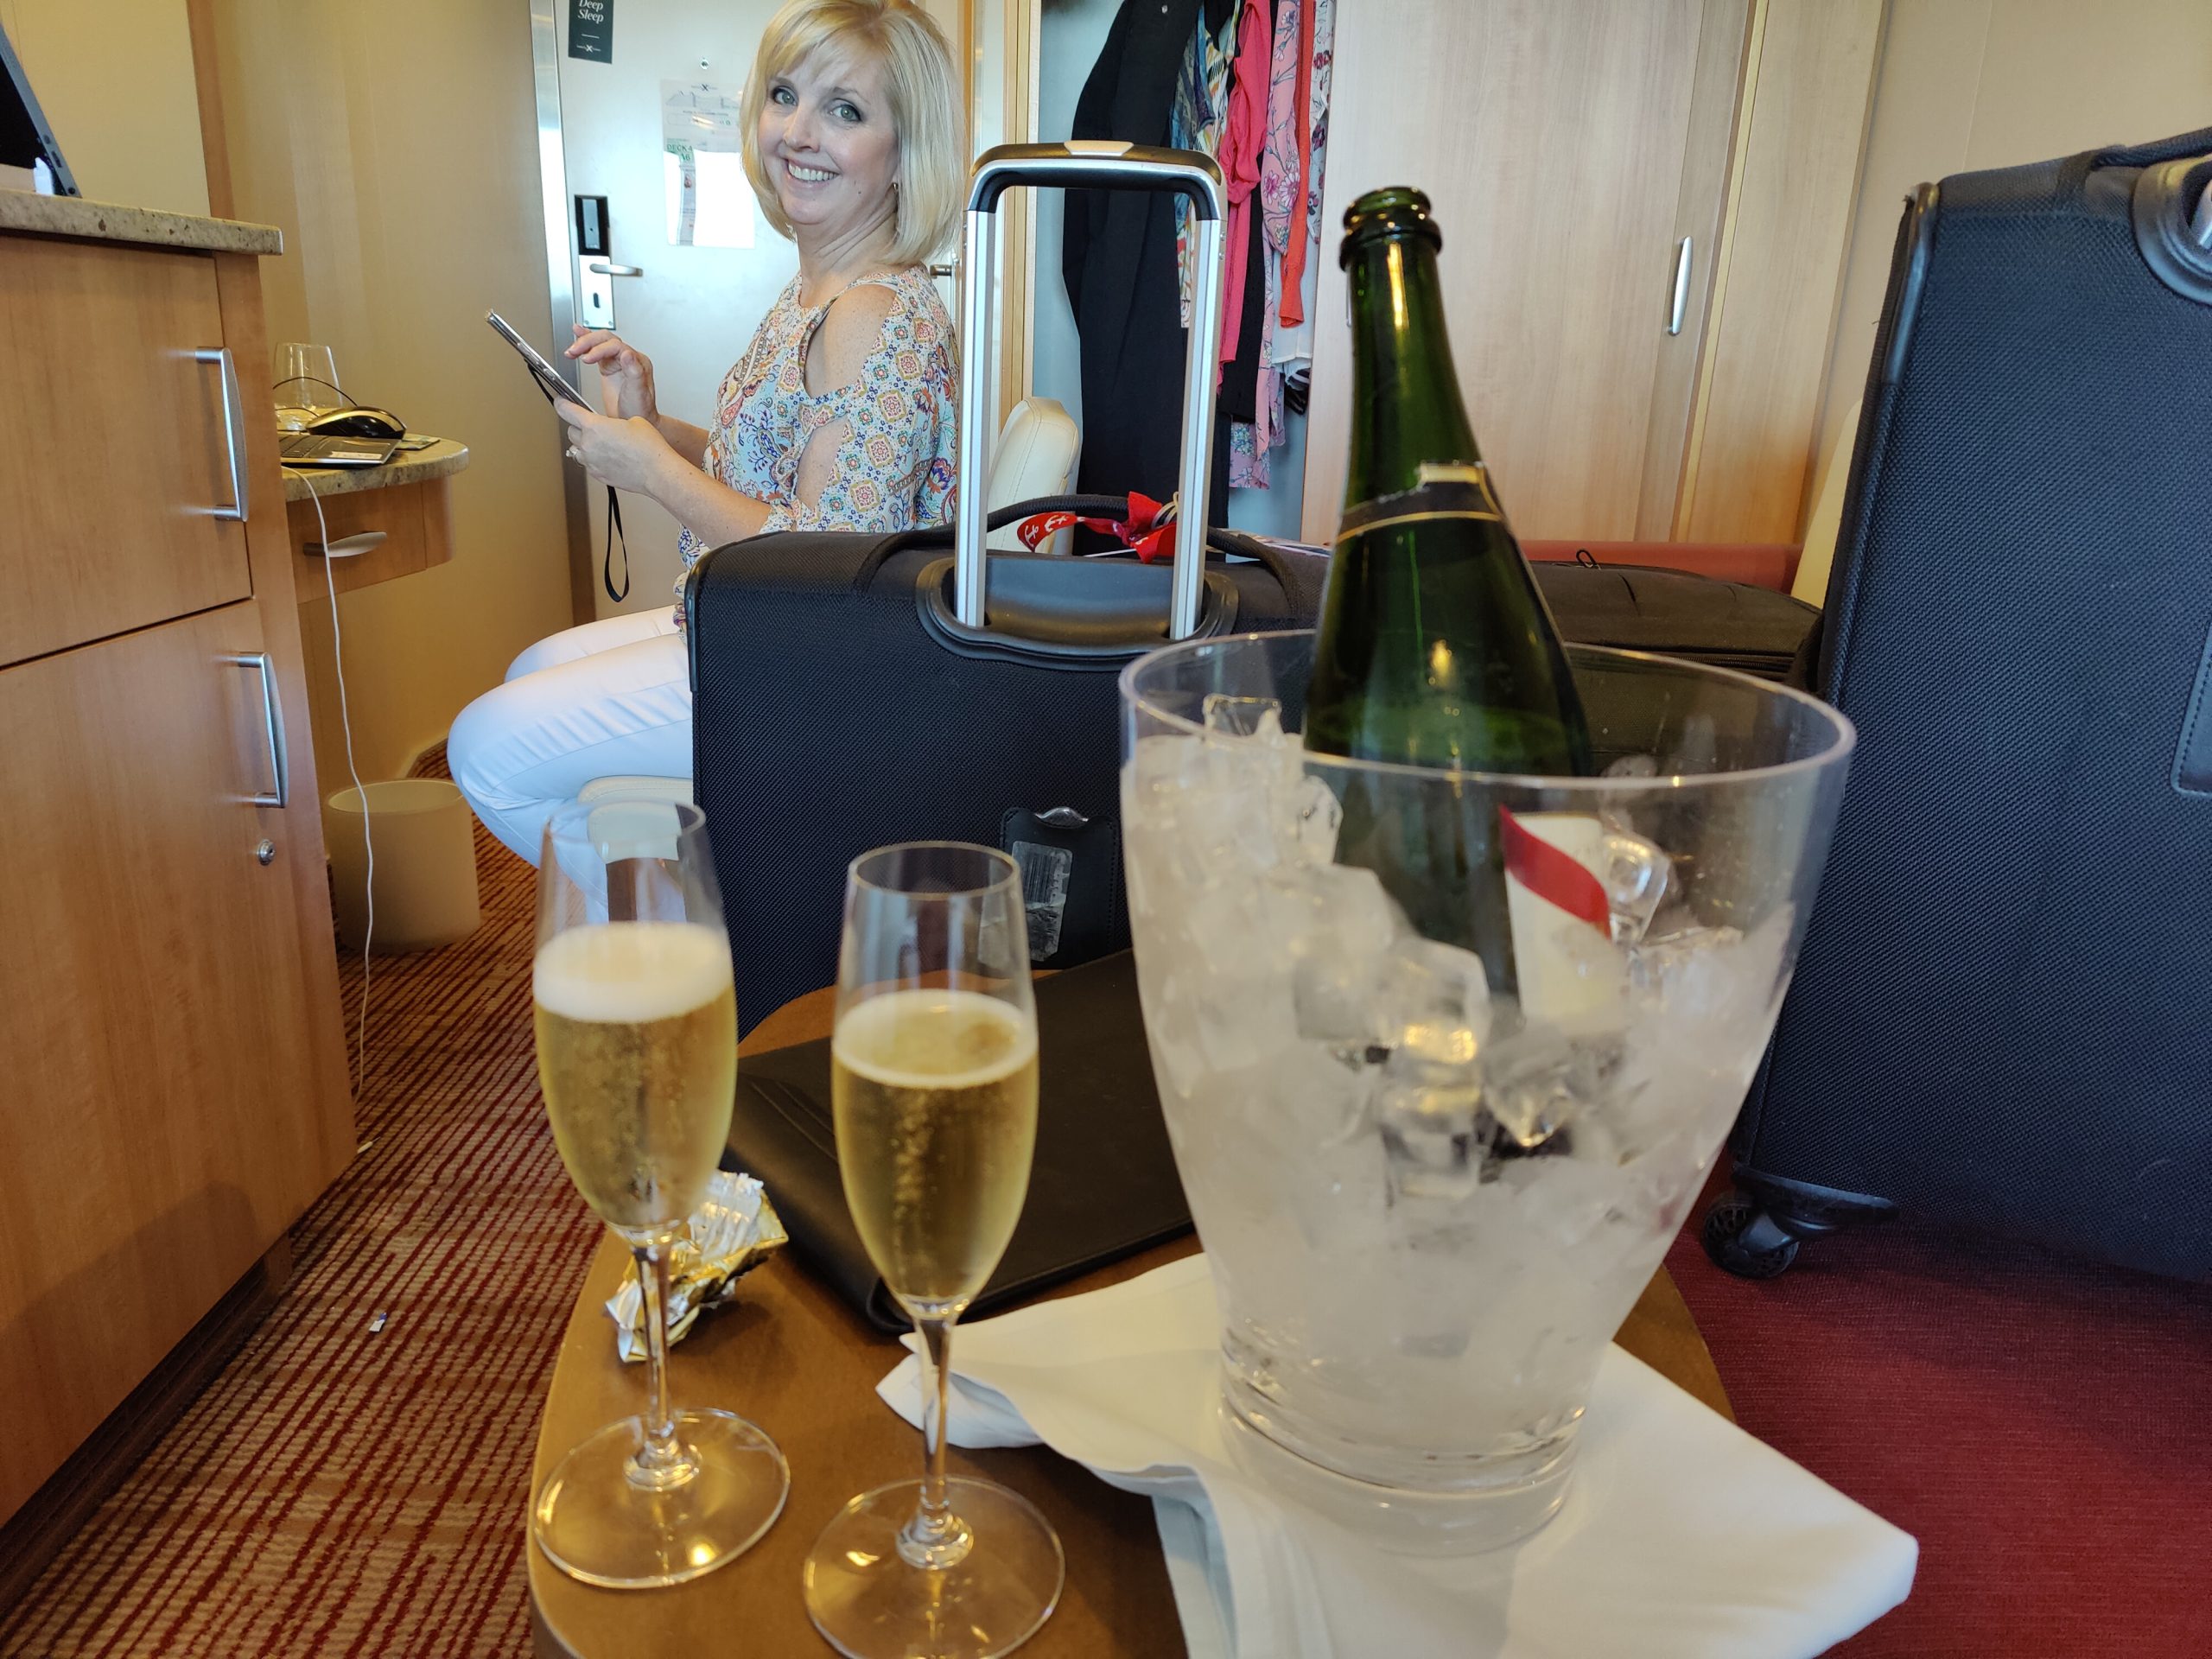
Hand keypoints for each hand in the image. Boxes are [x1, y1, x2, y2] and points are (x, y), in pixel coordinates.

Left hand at [556, 400, 670, 495]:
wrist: (656, 472)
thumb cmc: (648, 448)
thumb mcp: (633, 421)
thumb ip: (613, 422)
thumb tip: (610, 428)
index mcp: (594, 426)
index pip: (566, 410)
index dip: (562, 404)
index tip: (561, 402)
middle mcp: (588, 444)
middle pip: (571, 431)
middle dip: (579, 427)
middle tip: (593, 427)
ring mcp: (591, 462)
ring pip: (578, 450)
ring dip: (585, 445)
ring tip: (601, 444)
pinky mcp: (597, 474)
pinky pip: (588, 464)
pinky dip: (594, 459)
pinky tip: (609, 457)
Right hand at [567, 326, 658, 422]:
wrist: (638, 422)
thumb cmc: (641, 411)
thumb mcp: (638, 394)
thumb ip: (634, 372)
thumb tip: (627, 353)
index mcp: (637, 362)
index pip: (616, 346)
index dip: (599, 349)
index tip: (586, 359)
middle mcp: (628, 359)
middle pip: (606, 340)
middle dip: (588, 342)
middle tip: (574, 351)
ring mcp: (617, 362)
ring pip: (600, 342)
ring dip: (584, 342)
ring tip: (571, 350)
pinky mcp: (608, 368)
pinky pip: (596, 350)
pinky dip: (586, 342)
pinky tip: (578, 333)